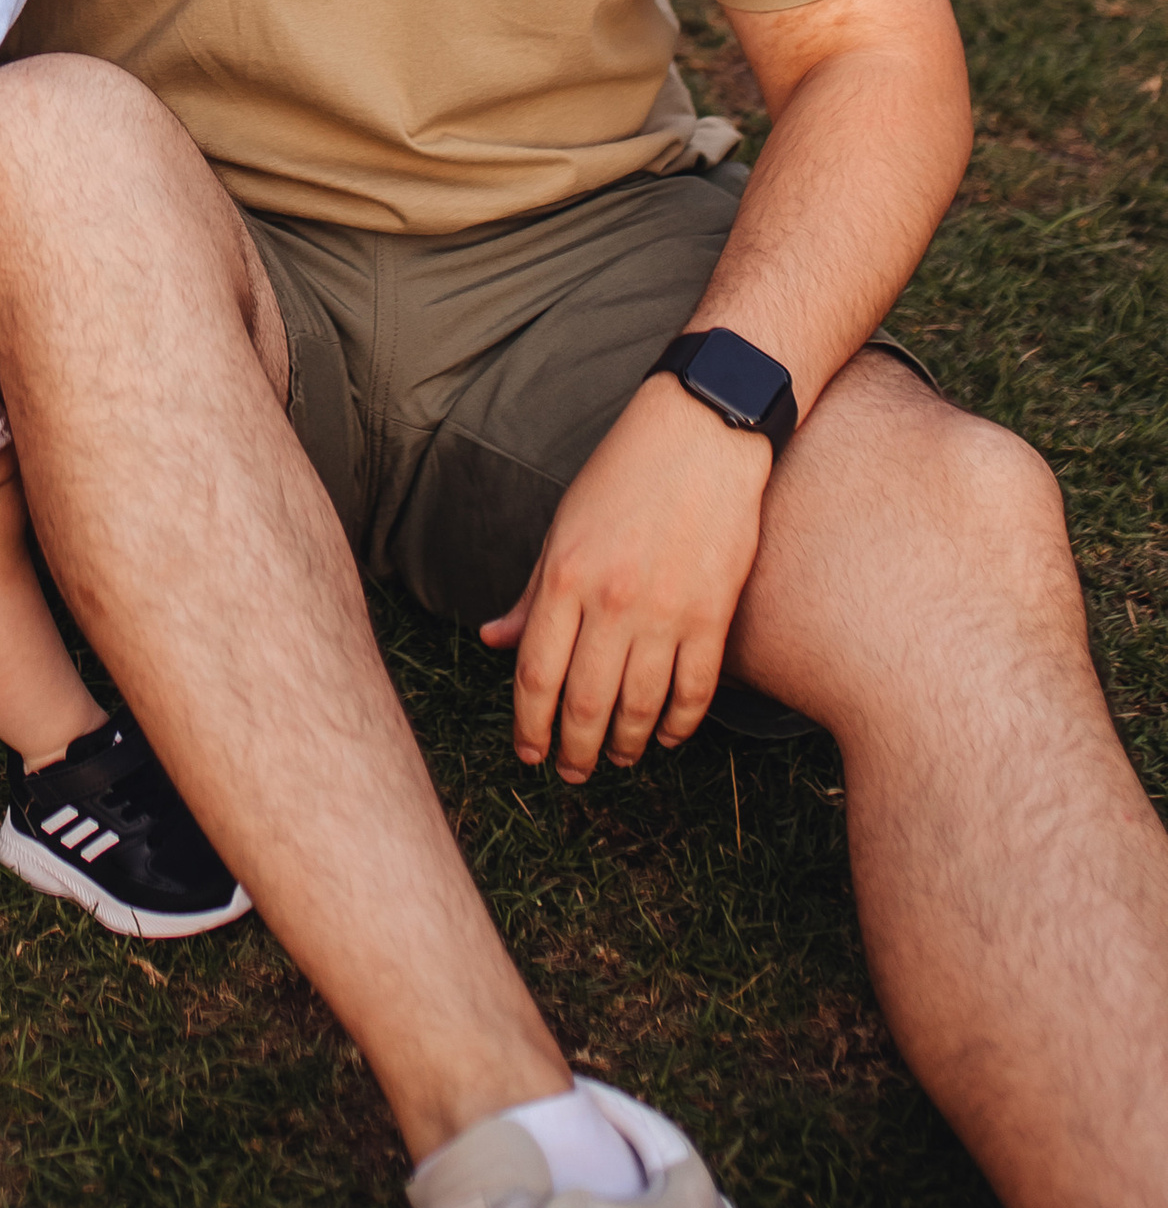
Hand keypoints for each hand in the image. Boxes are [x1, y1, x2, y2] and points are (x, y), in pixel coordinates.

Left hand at [482, 376, 774, 783]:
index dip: (529, 724)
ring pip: (639, 707)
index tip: (529, 752)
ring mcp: (665, 611)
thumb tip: (493, 640)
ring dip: (624, 744)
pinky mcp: (714, 614)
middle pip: (584, 703)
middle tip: (572, 773)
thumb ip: (533, 592)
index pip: (536, 674)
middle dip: (574, 750)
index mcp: (564, 576)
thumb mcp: (563, 526)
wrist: (701, 434)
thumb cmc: (622, 474)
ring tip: (616, 757)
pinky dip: (679, 725)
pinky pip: (695, 691)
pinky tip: (666, 736)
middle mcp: (610, 601)